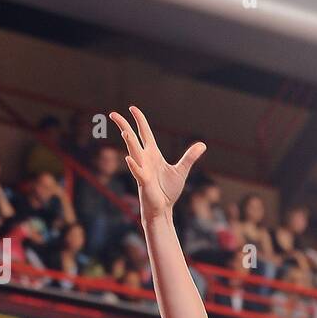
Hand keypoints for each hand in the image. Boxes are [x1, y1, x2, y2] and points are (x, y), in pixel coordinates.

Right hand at [110, 106, 205, 222]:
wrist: (164, 209)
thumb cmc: (167, 191)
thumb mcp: (181, 170)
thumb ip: (190, 157)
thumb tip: (203, 145)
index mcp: (152, 154)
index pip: (144, 133)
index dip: (139, 120)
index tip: (132, 108)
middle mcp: (145, 159)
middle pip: (132, 139)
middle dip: (124, 125)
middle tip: (113, 113)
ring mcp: (142, 170)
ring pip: (134, 153)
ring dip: (129, 143)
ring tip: (124, 131)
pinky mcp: (144, 183)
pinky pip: (138, 172)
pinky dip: (134, 166)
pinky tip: (129, 159)